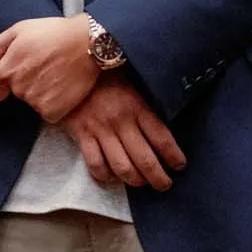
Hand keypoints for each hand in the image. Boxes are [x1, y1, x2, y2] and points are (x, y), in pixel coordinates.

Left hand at [0, 15, 98, 122]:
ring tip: (58, 75)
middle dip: (28, 84)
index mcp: (7, 71)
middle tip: (45, 68)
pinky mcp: (53, 111)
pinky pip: (49, 113)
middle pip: (18, 94)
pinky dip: (57, 104)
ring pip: (34, 103)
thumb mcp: (20, 28)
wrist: (88, 44)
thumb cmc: (55, 33)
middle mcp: (19, 89)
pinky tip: (65, 88)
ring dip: (43, 94)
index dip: (2, 88)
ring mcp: (35, 102)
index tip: (13, 83)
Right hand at [62, 76, 186, 189]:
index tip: (179, 165)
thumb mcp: (133, 84)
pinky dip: (105, 175)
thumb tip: (164, 129)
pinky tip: (112, 177)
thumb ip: (146, 105)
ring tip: (142, 183)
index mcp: (137, 106)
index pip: (162, 138)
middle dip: (158, 178)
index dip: (174, 156)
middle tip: (165, 184)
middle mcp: (121, 120)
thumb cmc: (107, 76)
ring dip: (135, 181)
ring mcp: (100, 129)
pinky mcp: (82, 134)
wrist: (72, 67)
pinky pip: (95, 164)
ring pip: (122, 167)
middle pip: (145, 159)